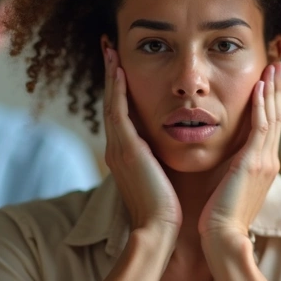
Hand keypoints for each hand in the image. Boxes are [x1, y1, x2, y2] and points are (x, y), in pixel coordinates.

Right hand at [102, 39, 181, 237]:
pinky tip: (120, 71)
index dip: (119, 90)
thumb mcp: (162, 178)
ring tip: (111, 51)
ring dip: (111, 76)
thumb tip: (170, 151)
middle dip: (110, 76)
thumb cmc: (165, 211)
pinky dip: (117, 91)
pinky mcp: (126, 150)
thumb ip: (161, 161)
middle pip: (111, 103)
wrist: (158, 231)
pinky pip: (118, 112)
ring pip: (111, 103)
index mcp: (126, 155)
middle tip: (109, 49)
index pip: (120, 114)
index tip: (120, 67)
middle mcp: (117, 148)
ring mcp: (118, 149)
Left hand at [199, 62, 280, 248]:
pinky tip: (259, 87)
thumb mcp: (229, 190)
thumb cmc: (218, 220)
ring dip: (272, 89)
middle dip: (276, 89)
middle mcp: (268, 161)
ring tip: (272, 66)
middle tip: (277, 64)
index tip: (267, 81)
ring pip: (272, 116)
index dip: (269, 102)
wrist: (222, 239)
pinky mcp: (253, 163)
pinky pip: (260, 127)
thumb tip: (225, 165)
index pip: (269, 127)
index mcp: (263, 167)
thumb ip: (231, 173)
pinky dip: (261, 105)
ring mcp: (264, 162)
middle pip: (276, 116)